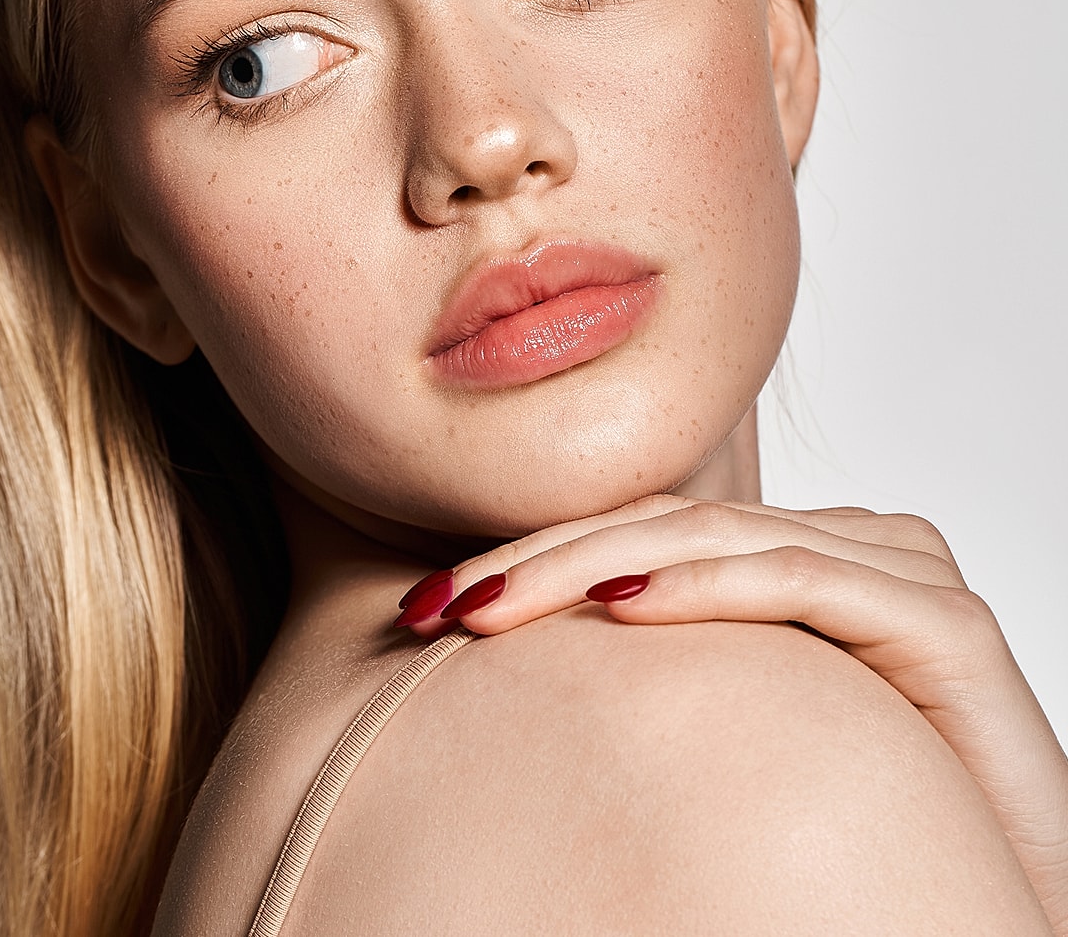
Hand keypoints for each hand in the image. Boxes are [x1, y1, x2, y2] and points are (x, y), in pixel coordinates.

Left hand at [397, 494, 1067, 930]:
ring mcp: (897, 570)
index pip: (640, 537)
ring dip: (588, 567)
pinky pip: (800, 581)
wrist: (997, 909)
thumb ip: (663, 682)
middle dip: (539, 561)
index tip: (428, 610)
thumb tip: (517, 687)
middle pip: (663, 528)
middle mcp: (844, 547)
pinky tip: (619, 613)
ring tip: (488, 607)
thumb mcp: (734, 739)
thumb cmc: (863, 831)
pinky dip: (703, 588)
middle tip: (434, 607)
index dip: (534, 559)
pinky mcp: (943, 619)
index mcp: (792, 563)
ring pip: (714, 538)